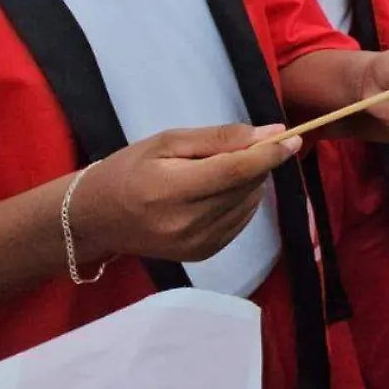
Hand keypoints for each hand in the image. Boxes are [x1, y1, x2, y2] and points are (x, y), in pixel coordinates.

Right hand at [72, 123, 298, 262]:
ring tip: (218, 171)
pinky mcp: (202, 254)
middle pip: (245, 187)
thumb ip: (220, 139)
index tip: (291, 137)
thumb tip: (271, 134)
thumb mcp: (168, 142)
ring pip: (248, 204)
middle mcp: (186, 223)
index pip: (235, 172)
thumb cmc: (129, 170)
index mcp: (171, 190)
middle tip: (243, 147)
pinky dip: (241, 202)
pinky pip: (241, 221)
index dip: (268, 154)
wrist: (96, 218)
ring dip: (250, 183)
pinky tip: (218, 192)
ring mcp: (196, 244)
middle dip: (257, 163)